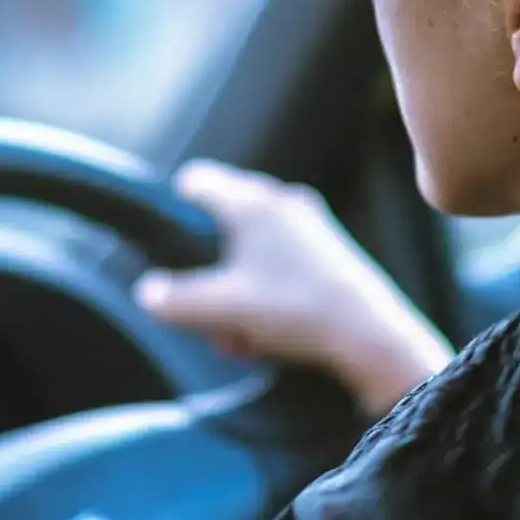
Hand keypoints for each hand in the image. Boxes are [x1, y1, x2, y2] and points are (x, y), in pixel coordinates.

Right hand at [136, 161, 454, 416]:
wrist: (371, 337)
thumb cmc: (294, 311)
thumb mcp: (221, 309)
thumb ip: (174, 300)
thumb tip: (148, 293)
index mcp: (252, 202)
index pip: (198, 181)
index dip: (174, 209)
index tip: (167, 246)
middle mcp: (282, 203)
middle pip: (222, 225)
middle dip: (208, 273)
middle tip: (206, 313)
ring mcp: (310, 227)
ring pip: (250, 254)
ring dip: (235, 294)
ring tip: (238, 337)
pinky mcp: (330, 255)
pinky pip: (279, 268)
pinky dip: (264, 298)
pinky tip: (266, 338)